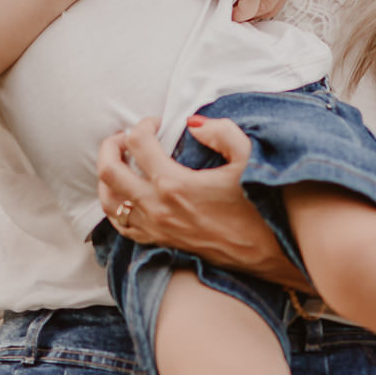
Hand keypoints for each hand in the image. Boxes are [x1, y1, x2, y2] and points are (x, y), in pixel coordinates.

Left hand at [97, 116, 311, 289]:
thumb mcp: (250, 158)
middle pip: (109, 171)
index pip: (138, 143)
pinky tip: (126, 194)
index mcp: (174, 184)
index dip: (144, 125)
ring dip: (107, 176)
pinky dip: (115, 206)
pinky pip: (121, 225)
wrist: (268, 252)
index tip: (158, 122)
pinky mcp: (160, 242)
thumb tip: (193, 124)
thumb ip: (221, 132)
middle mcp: (157, 208)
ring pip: (108, 200)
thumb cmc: (260, 205)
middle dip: (111, 145)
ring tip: (120, 161)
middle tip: (125, 136)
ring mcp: (155, 228)